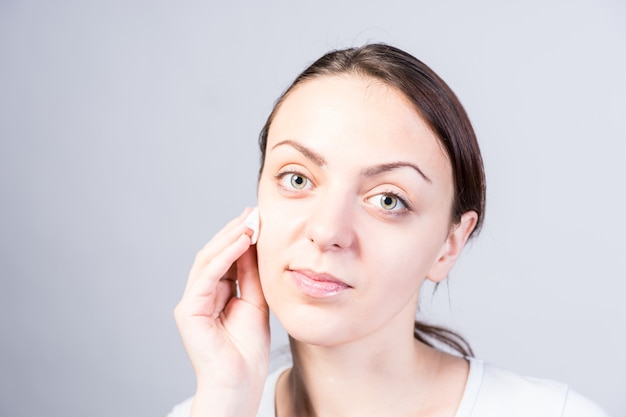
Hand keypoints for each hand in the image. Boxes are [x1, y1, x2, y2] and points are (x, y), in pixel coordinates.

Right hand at [174, 208, 269, 415]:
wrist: (240, 383)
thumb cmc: (247, 350)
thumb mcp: (257, 302)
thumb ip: (252, 275)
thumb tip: (254, 244)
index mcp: (216, 293)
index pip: (226, 257)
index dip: (241, 237)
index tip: (259, 218)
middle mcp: (201, 294)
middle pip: (214, 253)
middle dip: (235, 231)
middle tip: (254, 213)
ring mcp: (193, 301)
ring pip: (207, 259)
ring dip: (229, 238)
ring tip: (250, 222)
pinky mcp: (189, 310)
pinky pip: (207, 275)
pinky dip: (224, 256)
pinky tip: (241, 242)